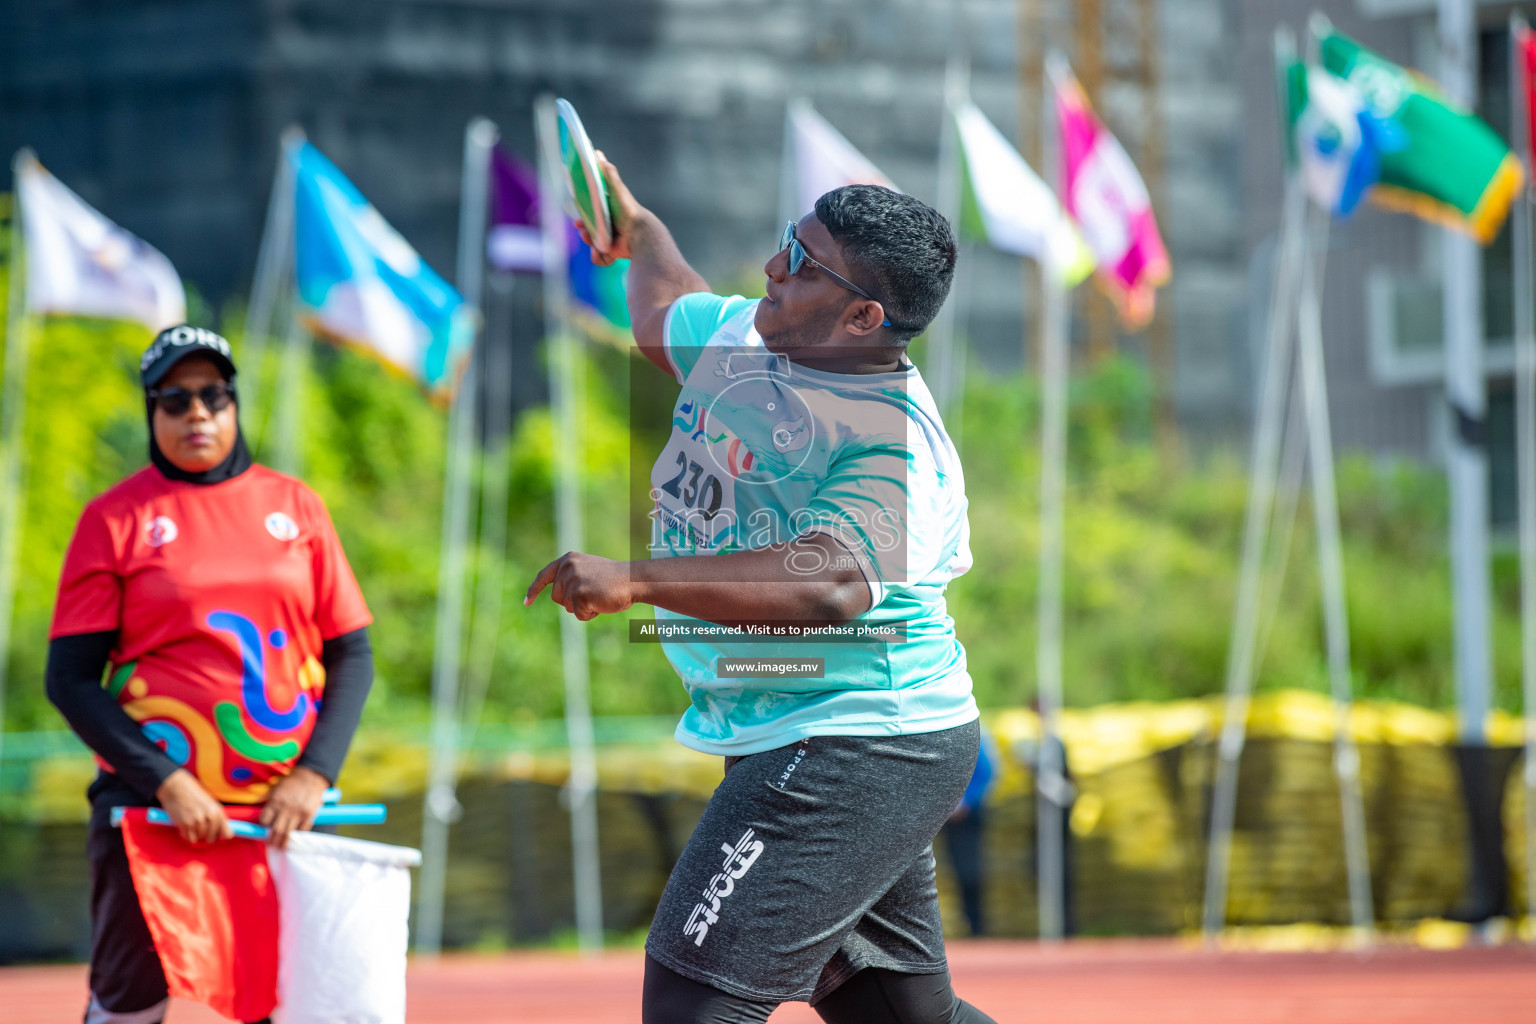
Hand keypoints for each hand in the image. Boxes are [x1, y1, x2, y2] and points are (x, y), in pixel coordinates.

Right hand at [155, 769, 232, 844]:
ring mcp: (196, 822)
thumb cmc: (194, 794)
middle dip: (207, 837)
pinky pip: (189, 838)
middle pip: (211, 839)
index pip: (227, 834)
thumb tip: (225, 834)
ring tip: (193, 824)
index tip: (218, 836)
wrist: (176, 788)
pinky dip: (187, 835)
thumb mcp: (211, 803)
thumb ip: (218, 817)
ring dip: (196, 835)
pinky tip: (186, 826)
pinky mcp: (184, 825)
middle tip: (202, 830)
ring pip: (199, 839)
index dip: (222, 836)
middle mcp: (208, 817)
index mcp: (217, 811)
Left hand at [259, 765, 328, 849]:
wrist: (310, 776)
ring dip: (283, 843)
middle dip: (272, 841)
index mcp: (275, 801)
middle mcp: (286, 808)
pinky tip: (295, 838)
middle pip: (275, 830)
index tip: (264, 830)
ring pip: (288, 834)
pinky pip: (302, 831)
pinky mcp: (309, 814)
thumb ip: (271, 804)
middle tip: (271, 844)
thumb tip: (265, 820)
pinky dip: (298, 836)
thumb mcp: (277, 790)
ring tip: (281, 847)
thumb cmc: (291, 784)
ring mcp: (298, 812)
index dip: (263, 827)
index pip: (264, 820)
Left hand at [524, 551, 635, 620]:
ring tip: (599, 596)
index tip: (526, 602)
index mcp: (568, 559)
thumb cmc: (614, 579)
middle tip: (592, 594)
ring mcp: (573, 581)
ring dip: (583, 608)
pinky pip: (578, 615)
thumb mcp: (588, 572)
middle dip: (572, 602)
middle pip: (557, 597)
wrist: (633, 580)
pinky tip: (601, 604)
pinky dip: (589, 614)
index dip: (534, 590)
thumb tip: (558, 596)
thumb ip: (571, 578)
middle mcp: (567, 567)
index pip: (544, 575)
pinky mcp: (579, 595)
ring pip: (568, 607)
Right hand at [578, 151, 643, 266]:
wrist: (639, 236)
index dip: (581, 212)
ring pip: (591, 242)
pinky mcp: (611, 252)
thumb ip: (607, 173)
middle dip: (584, 228)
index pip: (589, 210)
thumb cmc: (627, 210)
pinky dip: (599, 256)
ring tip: (594, 241)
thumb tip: (597, 153)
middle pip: (588, 227)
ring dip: (589, 241)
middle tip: (582, 228)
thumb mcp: (616, 188)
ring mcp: (609, 238)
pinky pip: (598, 257)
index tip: (577, 216)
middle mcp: (608, 224)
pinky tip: (603, 251)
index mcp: (608, 209)